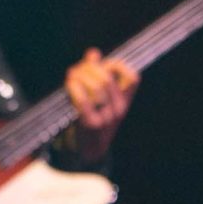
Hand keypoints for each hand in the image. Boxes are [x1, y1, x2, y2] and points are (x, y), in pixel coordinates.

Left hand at [63, 47, 138, 163]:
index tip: (102, 64)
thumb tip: (93, 52)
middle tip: (77, 69)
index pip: (133, 78)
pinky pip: (84, 100)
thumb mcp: (101, 99)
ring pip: (96, 87)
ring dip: (80, 76)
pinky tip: (69, 84)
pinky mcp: (92, 124)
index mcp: (124, 102)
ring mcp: (107, 117)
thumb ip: (97, 74)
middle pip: (107, 79)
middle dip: (89, 68)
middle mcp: (119, 109)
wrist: (90, 151)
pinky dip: (75, 88)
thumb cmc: (94, 118)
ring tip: (71, 75)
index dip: (117, 65)